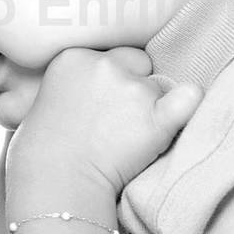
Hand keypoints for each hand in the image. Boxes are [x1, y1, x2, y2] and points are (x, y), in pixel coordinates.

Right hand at [7, 47, 203, 196]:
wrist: (54, 178)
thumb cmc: (44, 144)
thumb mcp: (50, 91)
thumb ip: (79, 76)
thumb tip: (108, 82)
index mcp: (75, 56)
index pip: (111, 55)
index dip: (111, 78)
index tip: (100, 102)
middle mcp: (104, 65)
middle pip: (138, 63)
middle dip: (134, 83)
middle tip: (117, 117)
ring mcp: (132, 89)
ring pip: (158, 87)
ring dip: (150, 107)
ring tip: (126, 136)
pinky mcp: (156, 117)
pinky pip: (189, 98)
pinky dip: (187, 105)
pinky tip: (174, 118)